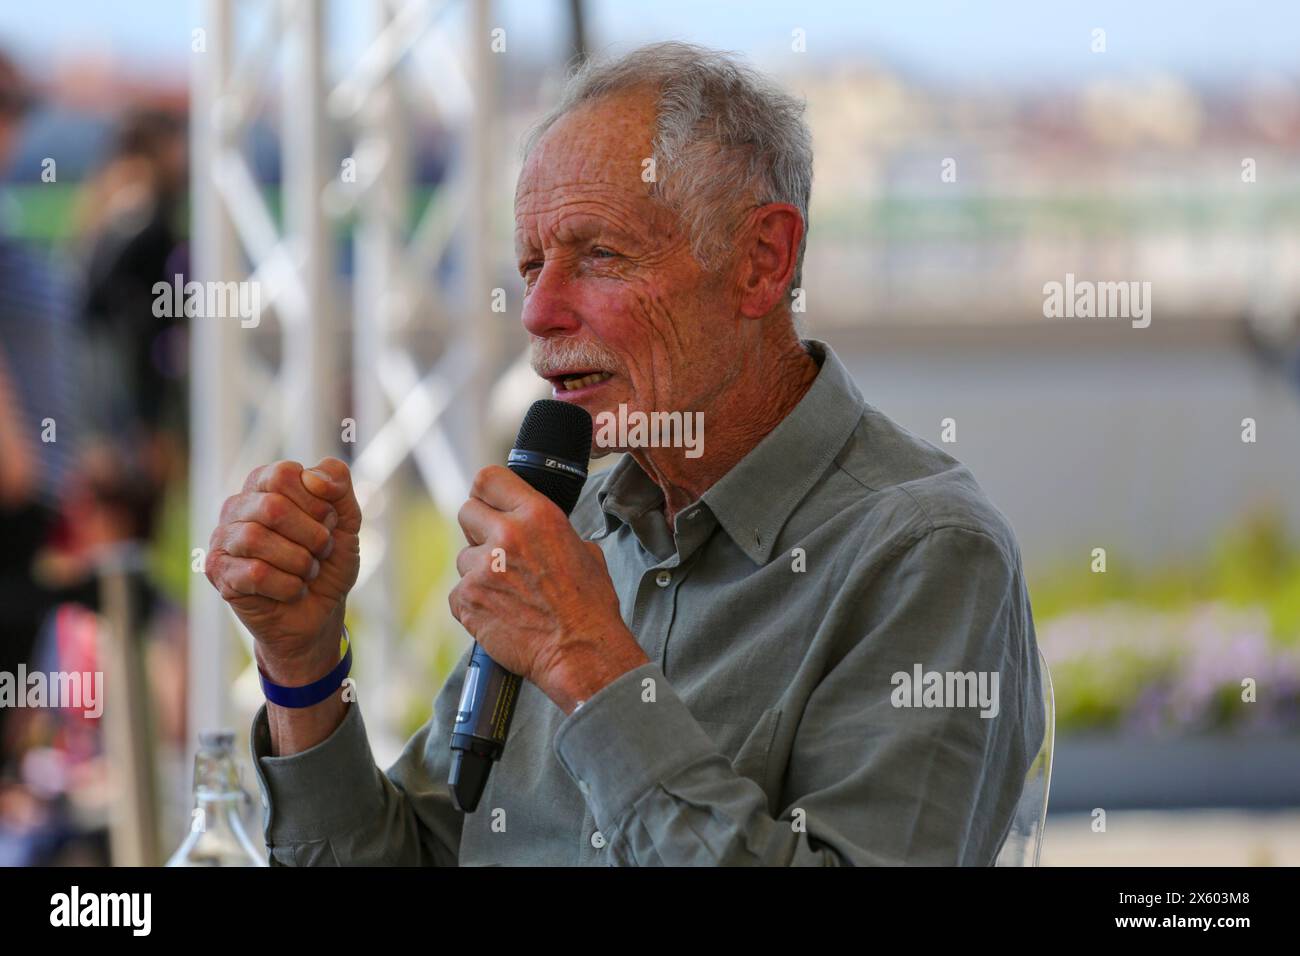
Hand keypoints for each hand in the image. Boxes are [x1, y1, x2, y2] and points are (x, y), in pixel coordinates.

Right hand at [205, 458, 361, 679]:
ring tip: (307, 571)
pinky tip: (293, 590)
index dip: (317, 503)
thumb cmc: (328, 560)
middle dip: (312, 536)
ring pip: (257, 539)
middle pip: (272, 507)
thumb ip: (338, 483)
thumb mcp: (347, 519)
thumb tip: (310, 477)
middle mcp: (237, 506)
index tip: (328, 523)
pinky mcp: (218, 572)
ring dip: (300, 562)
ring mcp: (222, 539)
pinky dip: (288, 586)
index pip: (284, 475)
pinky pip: (255, 574)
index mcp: (265, 484)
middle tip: (321, 552)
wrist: (320, 612)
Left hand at [449, 466, 648, 712]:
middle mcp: (506, 535)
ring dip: (478, 573)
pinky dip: (474, 605)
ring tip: (509, 595)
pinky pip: (459, 593)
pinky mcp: (467, 599)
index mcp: (538, 515)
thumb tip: (532, 527)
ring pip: (463, 558)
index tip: (488, 504)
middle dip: (478, 530)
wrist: (580, 652)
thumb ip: (550, 531)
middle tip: (496, 552)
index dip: (486, 492)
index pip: (489, 479)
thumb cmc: (590, 607)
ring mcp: (482, 568)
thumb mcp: (584, 551)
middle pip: (466, 511)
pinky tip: (500, 615)